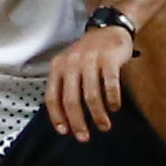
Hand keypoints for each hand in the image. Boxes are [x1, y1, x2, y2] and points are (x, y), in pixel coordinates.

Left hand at [45, 23, 137, 138]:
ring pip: (91, 96)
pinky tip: (114, 108)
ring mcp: (90, 60)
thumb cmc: (89, 54)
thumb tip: (65, 118)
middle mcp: (71, 63)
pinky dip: (112, 100)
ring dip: (98, 115)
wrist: (109, 29)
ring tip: (104, 126)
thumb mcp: (70, 65)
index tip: (64, 131)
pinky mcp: (108, 59)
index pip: (51, 96)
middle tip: (84, 137)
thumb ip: (65, 86)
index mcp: (58, 67)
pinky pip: (110, 85)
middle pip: (70, 100)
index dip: (56, 116)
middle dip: (77, 122)